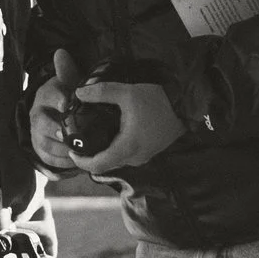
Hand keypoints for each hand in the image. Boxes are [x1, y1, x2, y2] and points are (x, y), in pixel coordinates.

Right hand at [30, 47, 88, 171]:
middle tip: (68, 133)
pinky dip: (60, 162)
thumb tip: (60, 53)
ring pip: (43, 143)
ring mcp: (37, 133)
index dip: (57, 99)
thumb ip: (67, 70)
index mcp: (45, 96)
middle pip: (41, 123)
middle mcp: (38, 114)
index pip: (48, 95)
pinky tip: (74, 162)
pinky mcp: (41, 149)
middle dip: (54, 129)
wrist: (59, 115)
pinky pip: (47, 158)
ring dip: (60, 149)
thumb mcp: (69, 83)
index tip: (66, 104)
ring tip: (75, 152)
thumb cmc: (68, 97)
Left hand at [70, 75, 184, 176]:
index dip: (80, 162)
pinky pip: (127, 156)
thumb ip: (101, 92)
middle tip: (78, 143)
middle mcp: (135, 157)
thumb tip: (79, 93)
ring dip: (104, 154)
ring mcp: (144, 156)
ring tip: (92, 138)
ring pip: (117, 161)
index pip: (97, 165)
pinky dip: (116, 150)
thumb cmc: (158, 101)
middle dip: (90, 157)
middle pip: (105, 165)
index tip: (72, 151)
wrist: (186, 105)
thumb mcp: (127, 93)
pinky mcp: (150, 151)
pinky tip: (112, 135)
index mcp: (127, 147)